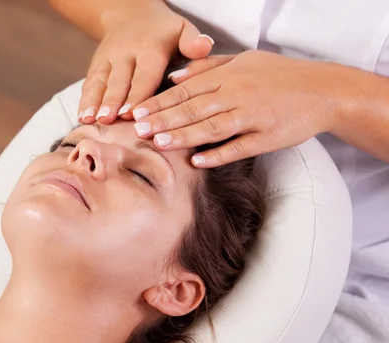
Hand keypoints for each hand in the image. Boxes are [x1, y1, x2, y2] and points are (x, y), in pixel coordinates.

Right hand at [78, 3, 212, 124]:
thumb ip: (192, 41)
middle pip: (118, 81)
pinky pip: (89, 84)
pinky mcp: (96, 67)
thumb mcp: (182, 29)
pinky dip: (85, 100)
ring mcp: (108, 60)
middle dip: (113, 101)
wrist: (130, 15)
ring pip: (100, 83)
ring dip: (94, 102)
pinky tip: (81, 116)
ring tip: (90, 120)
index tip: (131, 113)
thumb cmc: (164, 32)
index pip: (144, 75)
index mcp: (150, 49)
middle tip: (109, 120)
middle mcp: (125, 54)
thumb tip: (204, 46)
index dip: (137, 95)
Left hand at [132, 50, 336, 167]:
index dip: (160, 101)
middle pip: (194, 108)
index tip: (138, 110)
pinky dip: (218, 154)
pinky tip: (197, 161)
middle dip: (164, 119)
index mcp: (229, 76)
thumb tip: (174, 76)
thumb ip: (207, 68)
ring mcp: (254, 116)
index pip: (187, 90)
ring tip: (159, 144)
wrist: (324, 90)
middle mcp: (238, 94)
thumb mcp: (243, 61)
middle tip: (138, 130)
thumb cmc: (279, 75)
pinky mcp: (269, 137)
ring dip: (184, 136)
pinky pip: (240, 147)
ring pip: (213, 126)